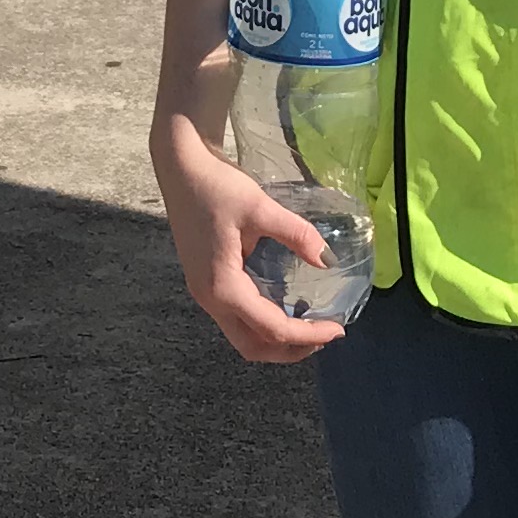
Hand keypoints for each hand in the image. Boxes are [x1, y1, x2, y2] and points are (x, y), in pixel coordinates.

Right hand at [149, 110, 348, 363]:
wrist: (179, 167)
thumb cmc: (215, 186)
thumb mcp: (259, 207)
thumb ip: (296, 234)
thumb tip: (328, 260)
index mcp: (223, 287)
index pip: (272, 328)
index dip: (308, 335)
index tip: (338, 329)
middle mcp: (210, 298)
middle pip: (252, 346)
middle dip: (289, 350)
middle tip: (324, 335)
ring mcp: (205, 292)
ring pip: (242, 335)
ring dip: (275, 338)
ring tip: (309, 325)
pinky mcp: (206, 281)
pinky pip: (237, 317)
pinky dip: (263, 322)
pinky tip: (284, 304)